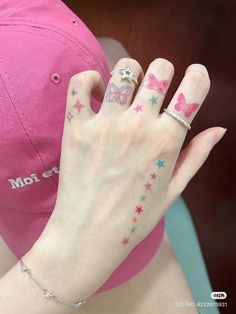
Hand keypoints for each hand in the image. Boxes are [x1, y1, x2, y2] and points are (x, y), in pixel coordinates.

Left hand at [36, 58, 224, 297]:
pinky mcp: (76, 127)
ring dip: (130, 73)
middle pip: (160, 69)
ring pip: (125, 70)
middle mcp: (139, 126)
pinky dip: (89, 78)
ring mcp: (105, 124)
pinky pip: (81, 83)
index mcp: (167, 141)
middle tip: (154, 88)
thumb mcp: (174, 191)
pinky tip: (96, 89)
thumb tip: (219, 130)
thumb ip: (197, 156)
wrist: (88, 234)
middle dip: (163, 72)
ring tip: (125, 90)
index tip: (194, 76)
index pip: (192, 90)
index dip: (198, 76)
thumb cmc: (135, 217)